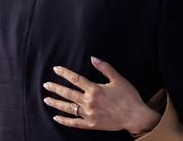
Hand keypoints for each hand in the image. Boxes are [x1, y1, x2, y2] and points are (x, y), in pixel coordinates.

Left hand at [42, 57, 160, 135]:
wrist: (136, 117)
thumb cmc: (129, 96)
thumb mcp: (118, 79)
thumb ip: (105, 68)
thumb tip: (93, 58)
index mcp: (95, 89)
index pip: (76, 79)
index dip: (65, 73)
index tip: (56, 69)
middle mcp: (89, 102)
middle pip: (68, 93)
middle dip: (56, 88)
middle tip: (46, 85)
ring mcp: (89, 114)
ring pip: (68, 108)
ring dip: (56, 103)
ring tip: (46, 99)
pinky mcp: (91, 125)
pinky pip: (74, 123)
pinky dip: (65, 121)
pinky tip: (56, 117)